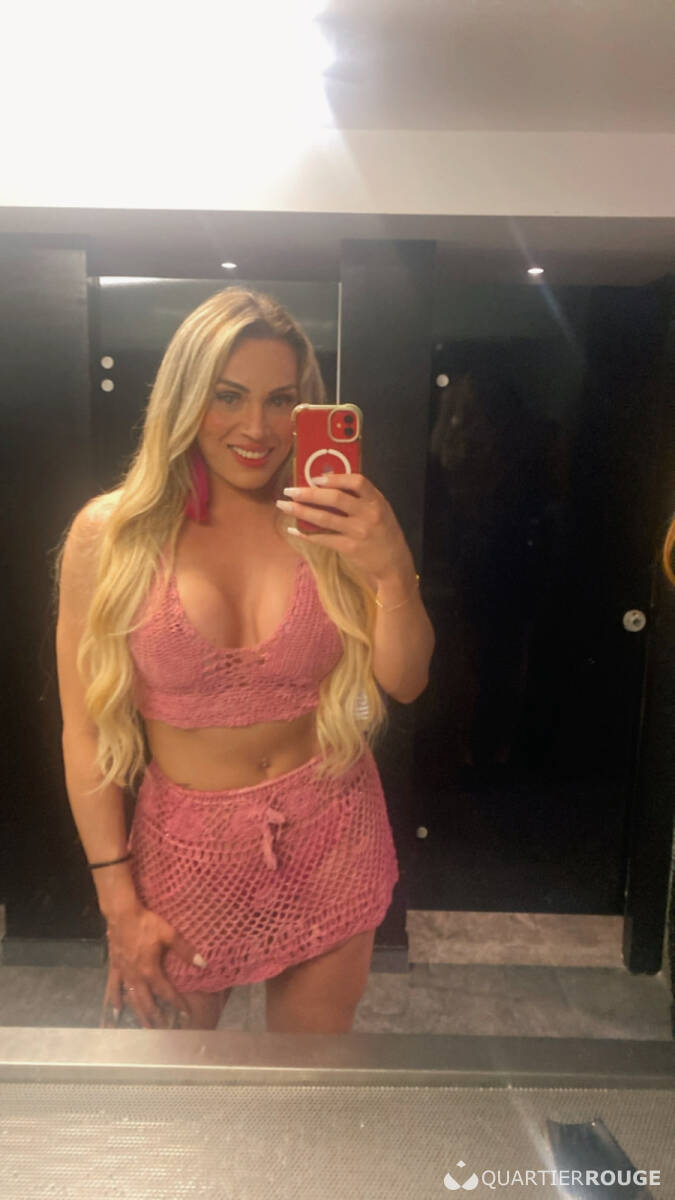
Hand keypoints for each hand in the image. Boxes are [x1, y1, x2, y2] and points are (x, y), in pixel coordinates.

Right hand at [100, 900, 206, 1029]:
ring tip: (144, 1027)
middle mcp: (136, 977)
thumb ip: (185, 950)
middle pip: (147, 1002)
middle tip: (164, 1029)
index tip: (185, 1015)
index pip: (167, 992)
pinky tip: (115, 1011)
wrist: (122, 915)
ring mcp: (124, 974)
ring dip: (138, 1014)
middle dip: (157, 1016)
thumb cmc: (147, 923)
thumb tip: (203, 963)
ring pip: (131, 999)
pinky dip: (114, 1000)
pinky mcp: (114, 968)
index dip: (177, 1004)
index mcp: (151, 971)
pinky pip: (113, 988)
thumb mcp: (169, 934)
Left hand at [277, 472, 410, 583]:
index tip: (315, 477)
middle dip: (308, 493)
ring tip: (284, 505)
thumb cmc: (384, 533)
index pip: (357, 482)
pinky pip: (323, 538)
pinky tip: (294, 530)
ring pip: (325, 518)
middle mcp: (368, 514)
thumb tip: (327, 483)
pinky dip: (306, 534)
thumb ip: (360, 498)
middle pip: (335, 498)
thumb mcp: (380, 510)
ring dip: (301, 511)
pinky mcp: (350, 548)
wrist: (393, 564)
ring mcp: (359, 532)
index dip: (335, 477)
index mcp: (377, 501)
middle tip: (290, 490)